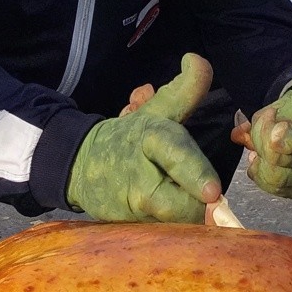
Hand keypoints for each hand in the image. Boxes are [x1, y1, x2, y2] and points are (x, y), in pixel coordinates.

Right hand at [69, 53, 224, 222]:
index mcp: (150, 137)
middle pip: (178, 203)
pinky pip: (162, 232)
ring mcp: (132, 205)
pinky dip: (173, 225)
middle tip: (212, 204)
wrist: (79, 164)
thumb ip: (185, 90)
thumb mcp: (157, 111)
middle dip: (199, 206)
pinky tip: (174, 213)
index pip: (173, 153)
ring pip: (174, 221)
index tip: (212, 192)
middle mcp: (140, 175)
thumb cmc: (130, 137)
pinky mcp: (128, 226)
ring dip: (188, 215)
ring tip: (191, 202)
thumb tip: (197, 60)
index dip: (193, 172)